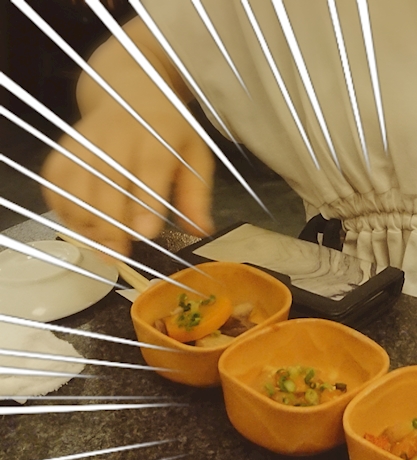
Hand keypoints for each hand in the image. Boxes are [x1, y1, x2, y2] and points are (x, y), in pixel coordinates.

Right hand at [39, 17, 212, 256]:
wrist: (129, 89)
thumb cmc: (168, 131)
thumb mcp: (194, 156)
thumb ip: (196, 196)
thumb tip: (202, 232)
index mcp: (156, 138)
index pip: (150, 170)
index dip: (145, 203)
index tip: (145, 233)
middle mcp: (117, 138)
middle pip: (107, 182)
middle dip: (110, 223)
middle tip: (118, 254)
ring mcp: (86, 142)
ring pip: (75, 184)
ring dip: (84, 221)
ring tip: (101, 246)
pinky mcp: (65, 148)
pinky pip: (54, 180)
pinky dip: (62, 208)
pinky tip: (81, 226)